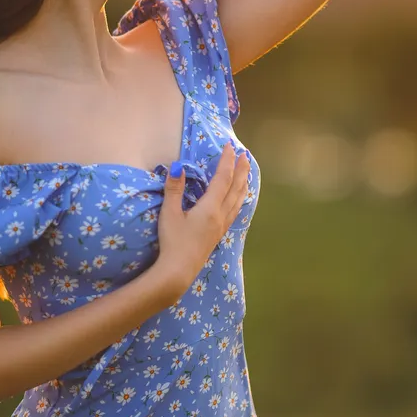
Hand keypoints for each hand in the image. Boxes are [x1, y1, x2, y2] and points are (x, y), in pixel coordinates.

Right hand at [153, 141, 251, 305]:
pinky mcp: (220, 234)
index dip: (227, 160)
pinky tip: (239, 200)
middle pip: (236, 187)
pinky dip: (240, 199)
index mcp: (211, 207)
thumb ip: (174, 189)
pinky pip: (235, 210)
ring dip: (243, 183)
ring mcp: (222, 225)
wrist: (179, 270)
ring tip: (247, 173)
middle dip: (241, 170)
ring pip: (238, 200)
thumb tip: (177, 166)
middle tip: (245, 155)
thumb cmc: (173, 241)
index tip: (230, 146)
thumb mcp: (170, 213)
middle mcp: (221, 214)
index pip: (223, 178)